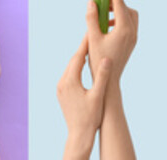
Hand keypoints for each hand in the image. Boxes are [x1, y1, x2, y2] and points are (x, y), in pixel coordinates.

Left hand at [58, 41, 105, 158]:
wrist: (78, 133)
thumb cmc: (91, 116)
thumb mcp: (98, 95)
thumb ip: (102, 76)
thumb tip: (106, 58)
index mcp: (70, 81)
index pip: (78, 57)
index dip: (86, 44)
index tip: (93, 32)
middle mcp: (62, 82)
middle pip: (73, 60)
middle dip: (83, 48)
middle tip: (92, 35)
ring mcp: (60, 87)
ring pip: (70, 67)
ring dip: (80, 57)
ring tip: (89, 47)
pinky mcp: (61, 92)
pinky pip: (69, 75)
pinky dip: (76, 67)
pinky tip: (83, 65)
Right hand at [86, 0, 138, 85]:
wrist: (109, 80)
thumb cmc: (99, 60)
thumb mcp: (93, 37)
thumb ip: (92, 18)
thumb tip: (91, 2)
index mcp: (124, 29)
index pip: (120, 4)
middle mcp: (132, 32)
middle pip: (127, 8)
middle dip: (115, 1)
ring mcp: (134, 37)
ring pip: (130, 16)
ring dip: (118, 10)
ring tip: (102, 12)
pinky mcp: (132, 42)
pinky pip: (129, 24)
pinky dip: (120, 19)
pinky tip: (107, 24)